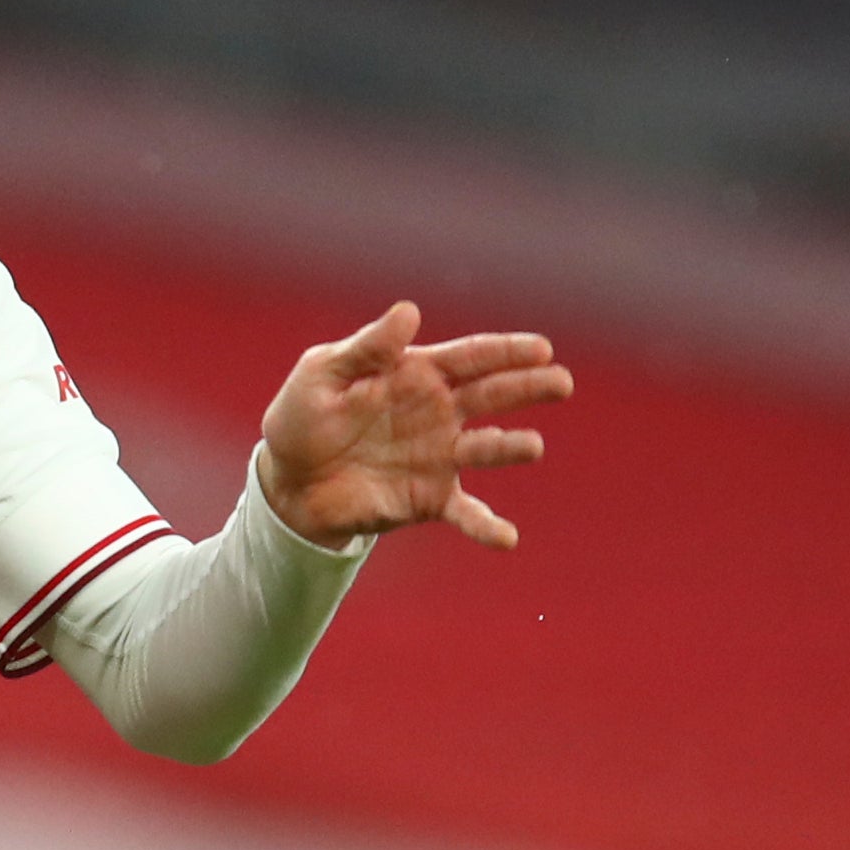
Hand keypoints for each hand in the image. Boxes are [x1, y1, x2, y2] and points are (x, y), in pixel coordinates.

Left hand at [254, 302, 569, 551]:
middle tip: (562, 383)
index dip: (507, 352)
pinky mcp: (429, 499)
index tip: (541, 349)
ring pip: (485, 449)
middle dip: (528, 388)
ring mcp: (438, 456)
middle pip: (492, 396)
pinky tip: (507, 538)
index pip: (471, 357)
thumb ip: (367, 348)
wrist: (288, 483)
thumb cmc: (302, 418)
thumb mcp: (323, 373)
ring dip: (511, 448)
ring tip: (533, 447)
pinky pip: (465, 513)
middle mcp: (438, 413)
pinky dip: (486, 526)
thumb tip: (410, 311)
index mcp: (417, 373)